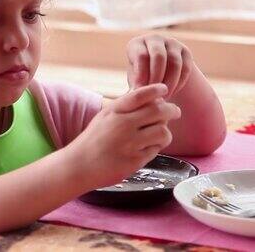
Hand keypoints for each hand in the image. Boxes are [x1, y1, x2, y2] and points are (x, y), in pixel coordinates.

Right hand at [64, 84, 180, 187]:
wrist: (79, 165)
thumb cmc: (93, 140)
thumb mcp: (104, 116)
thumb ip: (124, 106)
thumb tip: (149, 95)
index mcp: (114, 111)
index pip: (140, 95)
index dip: (155, 90)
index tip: (164, 89)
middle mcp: (122, 125)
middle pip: (158, 111)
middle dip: (172, 110)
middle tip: (175, 112)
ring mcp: (129, 143)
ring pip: (163, 132)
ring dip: (166, 132)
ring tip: (161, 134)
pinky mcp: (134, 160)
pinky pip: (156, 150)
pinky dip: (156, 147)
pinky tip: (149, 147)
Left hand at [126, 34, 193, 97]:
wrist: (161, 74)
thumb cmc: (142, 78)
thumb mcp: (135, 80)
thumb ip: (135, 85)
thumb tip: (135, 93)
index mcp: (137, 44)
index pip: (141, 56)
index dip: (142, 75)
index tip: (142, 91)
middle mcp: (154, 39)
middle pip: (159, 56)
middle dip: (157, 78)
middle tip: (155, 95)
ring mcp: (172, 43)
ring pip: (175, 62)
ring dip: (170, 83)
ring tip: (163, 97)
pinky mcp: (185, 51)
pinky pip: (185, 68)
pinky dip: (179, 83)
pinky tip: (172, 93)